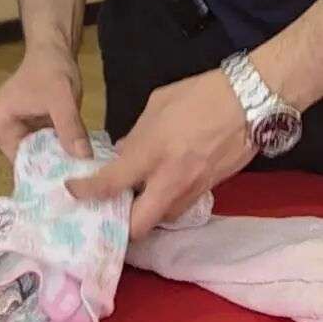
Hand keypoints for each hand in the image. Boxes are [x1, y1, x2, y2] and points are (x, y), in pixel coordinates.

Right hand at [0, 41, 88, 188]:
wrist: (56, 53)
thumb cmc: (48, 69)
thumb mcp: (60, 95)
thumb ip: (69, 126)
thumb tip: (81, 159)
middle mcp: (5, 130)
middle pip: (10, 163)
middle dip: (29, 183)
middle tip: (54, 200)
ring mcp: (23, 133)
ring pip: (32, 163)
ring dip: (49, 173)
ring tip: (72, 188)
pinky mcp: (39, 134)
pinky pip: (46, 155)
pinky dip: (59, 163)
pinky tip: (79, 172)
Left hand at [66, 69, 254, 238]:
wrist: (248, 103)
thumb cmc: (198, 96)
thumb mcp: (156, 105)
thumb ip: (137, 133)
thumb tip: (124, 151)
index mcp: (150, 153)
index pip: (111, 183)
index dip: (87, 191)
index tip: (74, 190)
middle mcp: (169, 179)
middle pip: (139, 224)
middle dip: (120, 225)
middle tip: (108, 210)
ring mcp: (192, 189)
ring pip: (162, 219)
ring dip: (146, 213)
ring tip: (132, 198)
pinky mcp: (210, 190)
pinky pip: (181, 207)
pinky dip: (166, 203)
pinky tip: (159, 187)